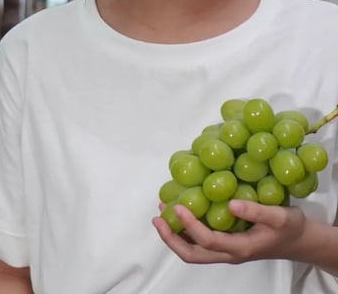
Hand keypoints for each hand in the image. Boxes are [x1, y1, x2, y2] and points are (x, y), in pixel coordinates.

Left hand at [152, 199, 306, 263]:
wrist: (300, 241)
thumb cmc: (290, 228)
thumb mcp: (280, 216)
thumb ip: (257, 211)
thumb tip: (230, 202)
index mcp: (240, 248)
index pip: (207, 241)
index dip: (189, 225)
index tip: (177, 206)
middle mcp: (229, 253)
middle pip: (193, 254)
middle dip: (171, 238)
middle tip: (157, 217)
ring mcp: (226, 251)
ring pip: (194, 251)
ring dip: (175, 235)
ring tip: (162, 212)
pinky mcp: (226, 243)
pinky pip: (200, 242)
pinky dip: (185, 230)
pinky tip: (180, 211)